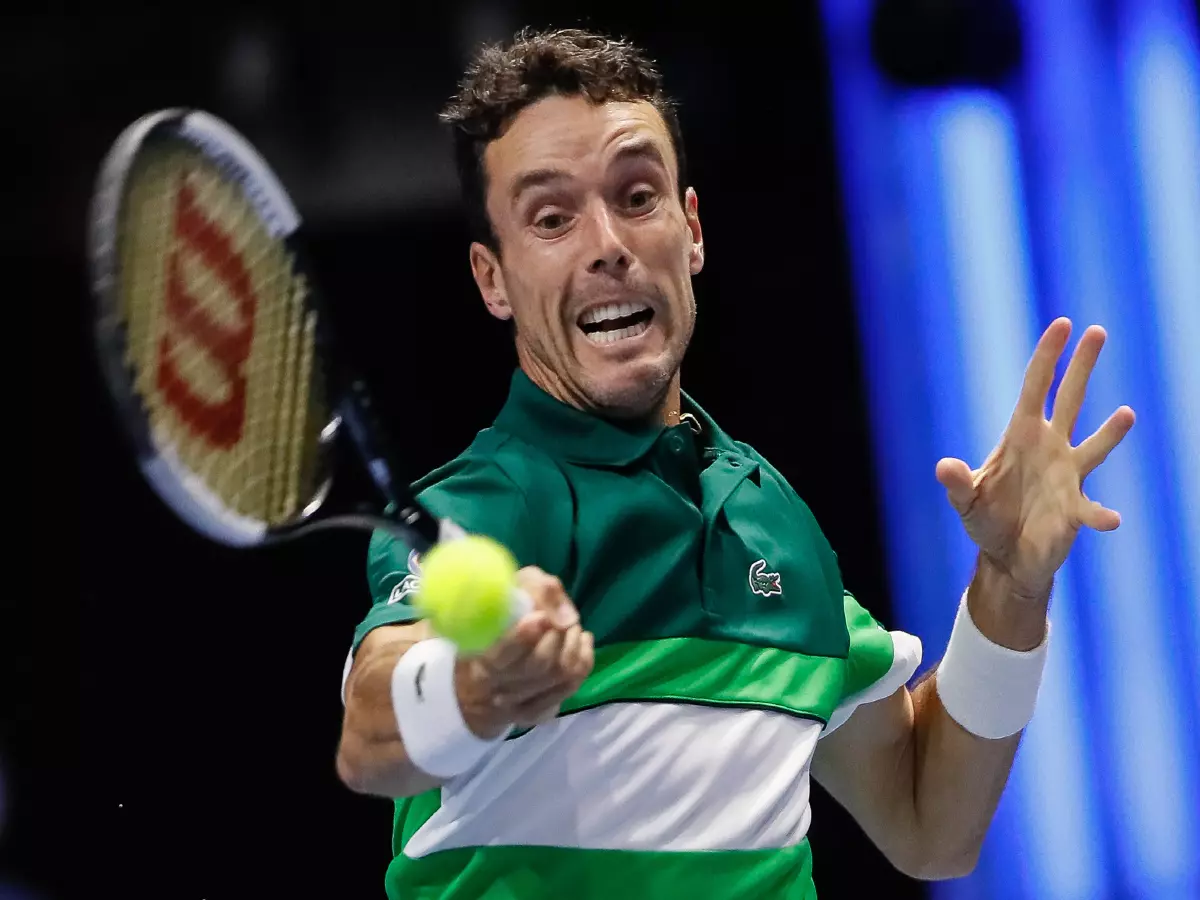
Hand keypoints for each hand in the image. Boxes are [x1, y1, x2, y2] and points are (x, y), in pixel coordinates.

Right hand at [455, 567, 593, 738]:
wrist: (480, 673)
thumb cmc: (497, 619)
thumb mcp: (511, 589)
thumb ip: (537, 592)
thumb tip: (566, 618)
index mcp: (479, 657)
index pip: (500, 655)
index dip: (522, 637)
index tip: (541, 617)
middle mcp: (495, 687)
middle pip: (539, 665)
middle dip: (559, 635)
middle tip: (563, 617)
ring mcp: (517, 705)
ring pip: (559, 677)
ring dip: (574, 646)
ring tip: (573, 627)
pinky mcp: (536, 712)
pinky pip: (570, 687)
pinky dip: (584, 661)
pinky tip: (581, 642)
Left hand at [936, 318, 1134, 601]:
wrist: (1006, 556)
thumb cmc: (985, 520)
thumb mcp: (965, 500)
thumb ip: (957, 483)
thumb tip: (944, 466)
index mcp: (1020, 436)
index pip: (1034, 388)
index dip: (1047, 357)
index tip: (1062, 324)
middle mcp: (1049, 448)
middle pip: (1069, 399)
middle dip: (1081, 366)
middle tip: (1097, 331)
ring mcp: (1067, 475)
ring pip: (1094, 445)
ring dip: (1110, 433)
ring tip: (1125, 414)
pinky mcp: (1076, 509)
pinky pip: (1092, 510)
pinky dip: (1101, 515)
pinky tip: (1110, 519)